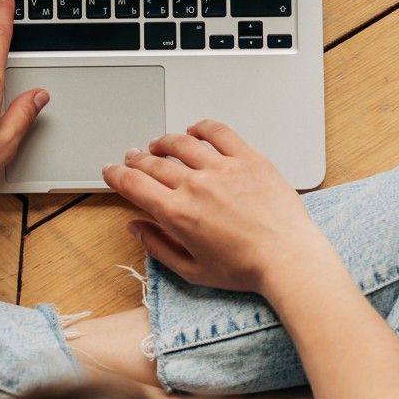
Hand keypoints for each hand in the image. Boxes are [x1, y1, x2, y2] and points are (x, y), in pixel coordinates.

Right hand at [101, 120, 322, 296]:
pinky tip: (194, 131)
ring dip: (163, 142)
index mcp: (177, 213)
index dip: (116, 175)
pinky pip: (218, 132)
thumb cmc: (245, 268)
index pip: (134, 184)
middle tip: (133, 158)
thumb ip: (158, 247)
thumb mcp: (192, 270)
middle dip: (137, 159)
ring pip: (181, 143)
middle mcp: (195, 186)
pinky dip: (201, 128)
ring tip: (158, 144)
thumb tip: (136, 227)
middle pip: (154, 163)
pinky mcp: (247, 158)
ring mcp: (222, 168)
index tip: (110, 171)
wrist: (288, 258)